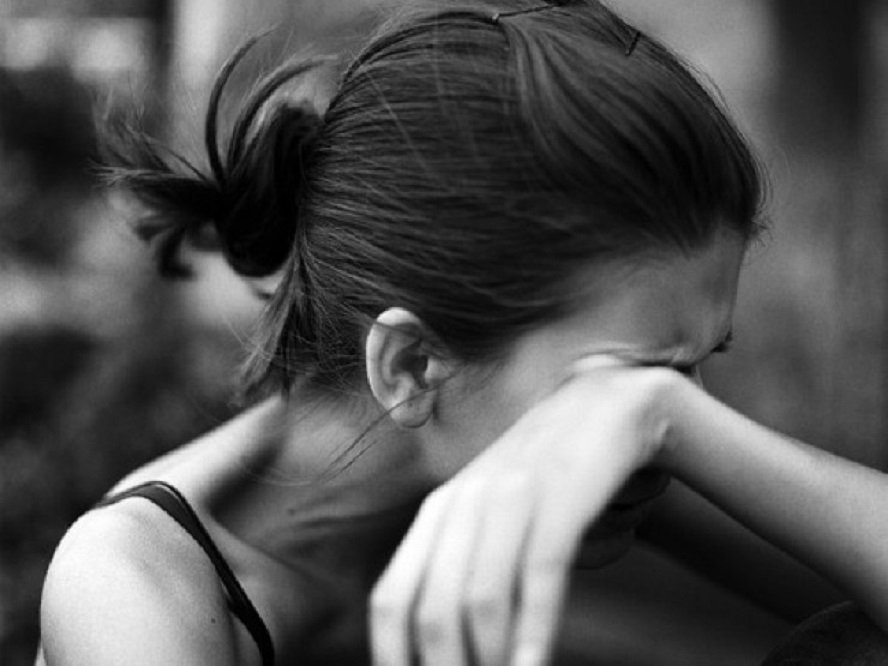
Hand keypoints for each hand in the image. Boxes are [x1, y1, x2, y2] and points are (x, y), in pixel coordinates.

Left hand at [370, 358, 677, 665]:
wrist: (603, 403)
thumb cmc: (543, 473)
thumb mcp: (488, 511)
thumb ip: (459, 561)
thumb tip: (443, 638)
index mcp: (438, 512)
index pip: (392, 600)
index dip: (394, 660)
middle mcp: (465, 502)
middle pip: (432, 608)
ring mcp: (512, 495)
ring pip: (481, 597)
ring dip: (490, 661)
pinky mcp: (561, 495)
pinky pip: (540, 573)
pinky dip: (535, 630)